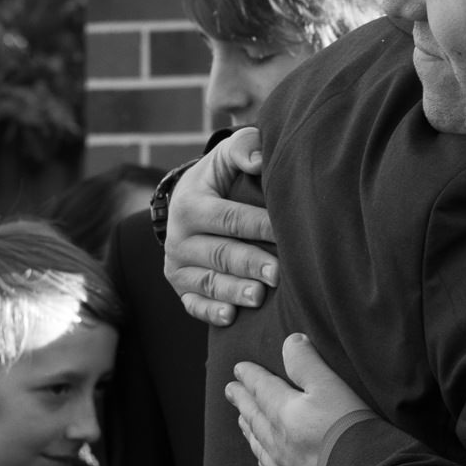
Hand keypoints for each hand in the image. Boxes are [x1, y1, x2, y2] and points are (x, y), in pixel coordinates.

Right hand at [164, 127, 280, 325]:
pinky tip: (231, 317)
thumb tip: (258, 160)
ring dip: (234, 291)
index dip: (259, 225)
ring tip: (260, 297)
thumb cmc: (219, 179)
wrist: (188, 204)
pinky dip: (211, 312)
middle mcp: (178, 238)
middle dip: (251, 263)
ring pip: (208, 282)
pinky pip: (193, 305)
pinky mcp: (180, 288)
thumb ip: (243, 148)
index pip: (229, 217)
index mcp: (190, 204)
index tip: (288, 232)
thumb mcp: (224, 157)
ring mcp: (177, 265)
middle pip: (220, 253)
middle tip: (279, 273)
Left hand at [224, 335, 372, 465]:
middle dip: (243, 402)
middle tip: (230, 392)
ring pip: (260, 449)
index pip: (262, 389)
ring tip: (243, 423)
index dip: (250, 376)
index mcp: (284, 413)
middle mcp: (277, 443)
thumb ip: (308, 364)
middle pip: (255, 418)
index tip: (238, 369)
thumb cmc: (351, 431)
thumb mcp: (332, 387)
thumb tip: (290, 341)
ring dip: (250, 433)